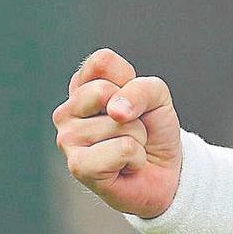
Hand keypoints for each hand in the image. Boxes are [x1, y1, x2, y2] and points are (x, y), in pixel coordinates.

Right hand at [52, 48, 182, 217]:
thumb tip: (115, 111)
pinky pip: (123, 148)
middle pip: (104, 90)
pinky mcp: (78, 167)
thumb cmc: (154, 130)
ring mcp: (67, 139)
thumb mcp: (157, 96)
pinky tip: (126, 166)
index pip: (101, 61)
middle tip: (132, 128)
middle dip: (135, 110)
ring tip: (130, 148)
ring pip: (119, 122)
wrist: (165, 172)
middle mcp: (67, 112)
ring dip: (137, 137)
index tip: (132, 101)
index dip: (130, 80)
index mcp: (81, 88)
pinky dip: (136, 157)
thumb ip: (140, 89)